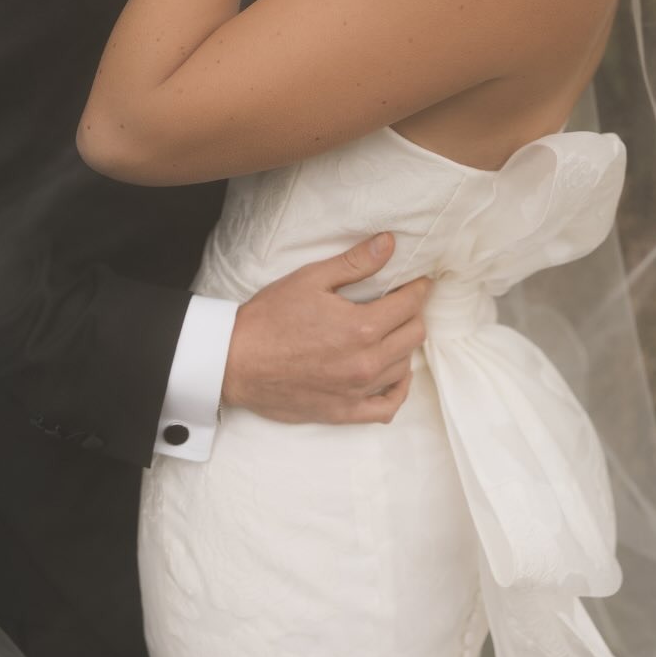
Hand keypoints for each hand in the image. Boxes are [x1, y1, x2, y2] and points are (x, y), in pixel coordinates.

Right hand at [220, 233, 432, 425]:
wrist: (236, 361)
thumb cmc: (271, 317)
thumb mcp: (312, 279)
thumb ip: (355, 263)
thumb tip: (389, 243)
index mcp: (361, 327)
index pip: (410, 305)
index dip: (418, 288)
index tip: (419, 281)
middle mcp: (365, 363)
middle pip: (414, 335)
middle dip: (413, 314)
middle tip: (403, 302)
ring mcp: (356, 391)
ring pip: (404, 367)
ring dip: (404, 346)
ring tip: (392, 331)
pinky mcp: (344, 412)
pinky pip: (387, 407)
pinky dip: (397, 390)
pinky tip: (394, 374)